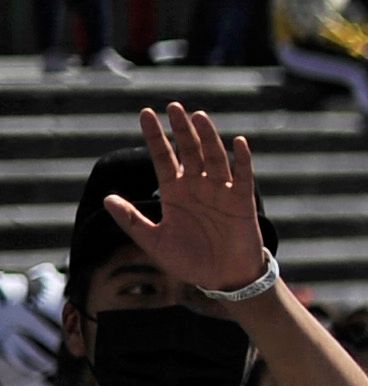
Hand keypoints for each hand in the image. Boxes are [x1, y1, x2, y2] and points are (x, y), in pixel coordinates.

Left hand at [103, 107, 270, 297]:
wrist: (223, 279)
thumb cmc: (189, 262)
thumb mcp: (154, 241)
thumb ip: (132, 220)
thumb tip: (107, 198)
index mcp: (175, 193)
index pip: (162, 157)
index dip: (155, 136)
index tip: (146, 113)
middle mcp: (197, 186)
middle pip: (188, 150)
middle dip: (180, 129)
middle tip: (173, 106)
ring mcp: (220, 191)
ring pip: (214, 156)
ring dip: (207, 137)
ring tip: (198, 117)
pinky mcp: (241, 201)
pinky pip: (242, 175)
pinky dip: (242, 159)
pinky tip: (238, 142)